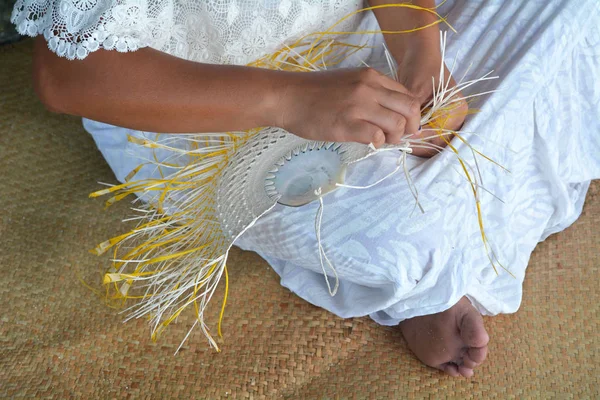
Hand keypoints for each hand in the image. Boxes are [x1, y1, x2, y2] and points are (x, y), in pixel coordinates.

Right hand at [278, 68, 420, 146]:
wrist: (286, 96)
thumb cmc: (314, 92)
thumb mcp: (348, 81)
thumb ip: (371, 92)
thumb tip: (390, 112)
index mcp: (371, 77)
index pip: (407, 95)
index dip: (411, 114)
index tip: (404, 125)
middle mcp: (369, 88)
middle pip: (410, 109)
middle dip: (411, 127)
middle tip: (399, 137)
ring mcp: (358, 106)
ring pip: (397, 125)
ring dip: (394, 138)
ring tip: (380, 140)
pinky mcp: (346, 125)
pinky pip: (376, 136)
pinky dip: (377, 143)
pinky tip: (367, 141)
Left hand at [396, 48, 467, 156]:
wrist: (418, 51)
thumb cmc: (421, 66)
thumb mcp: (417, 90)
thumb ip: (414, 112)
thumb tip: (409, 134)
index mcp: (456, 111)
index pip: (439, 137)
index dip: (420, 141)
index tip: (401, 139)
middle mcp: (453, 118)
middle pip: (434, 141)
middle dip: (416, 143)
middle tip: (395, 140)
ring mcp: (442, 118)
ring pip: (427, 138)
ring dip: (412, 139)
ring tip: (394, 135)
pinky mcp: (431, 116)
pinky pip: (422, 131)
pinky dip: (410, 132)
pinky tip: (397, 130)